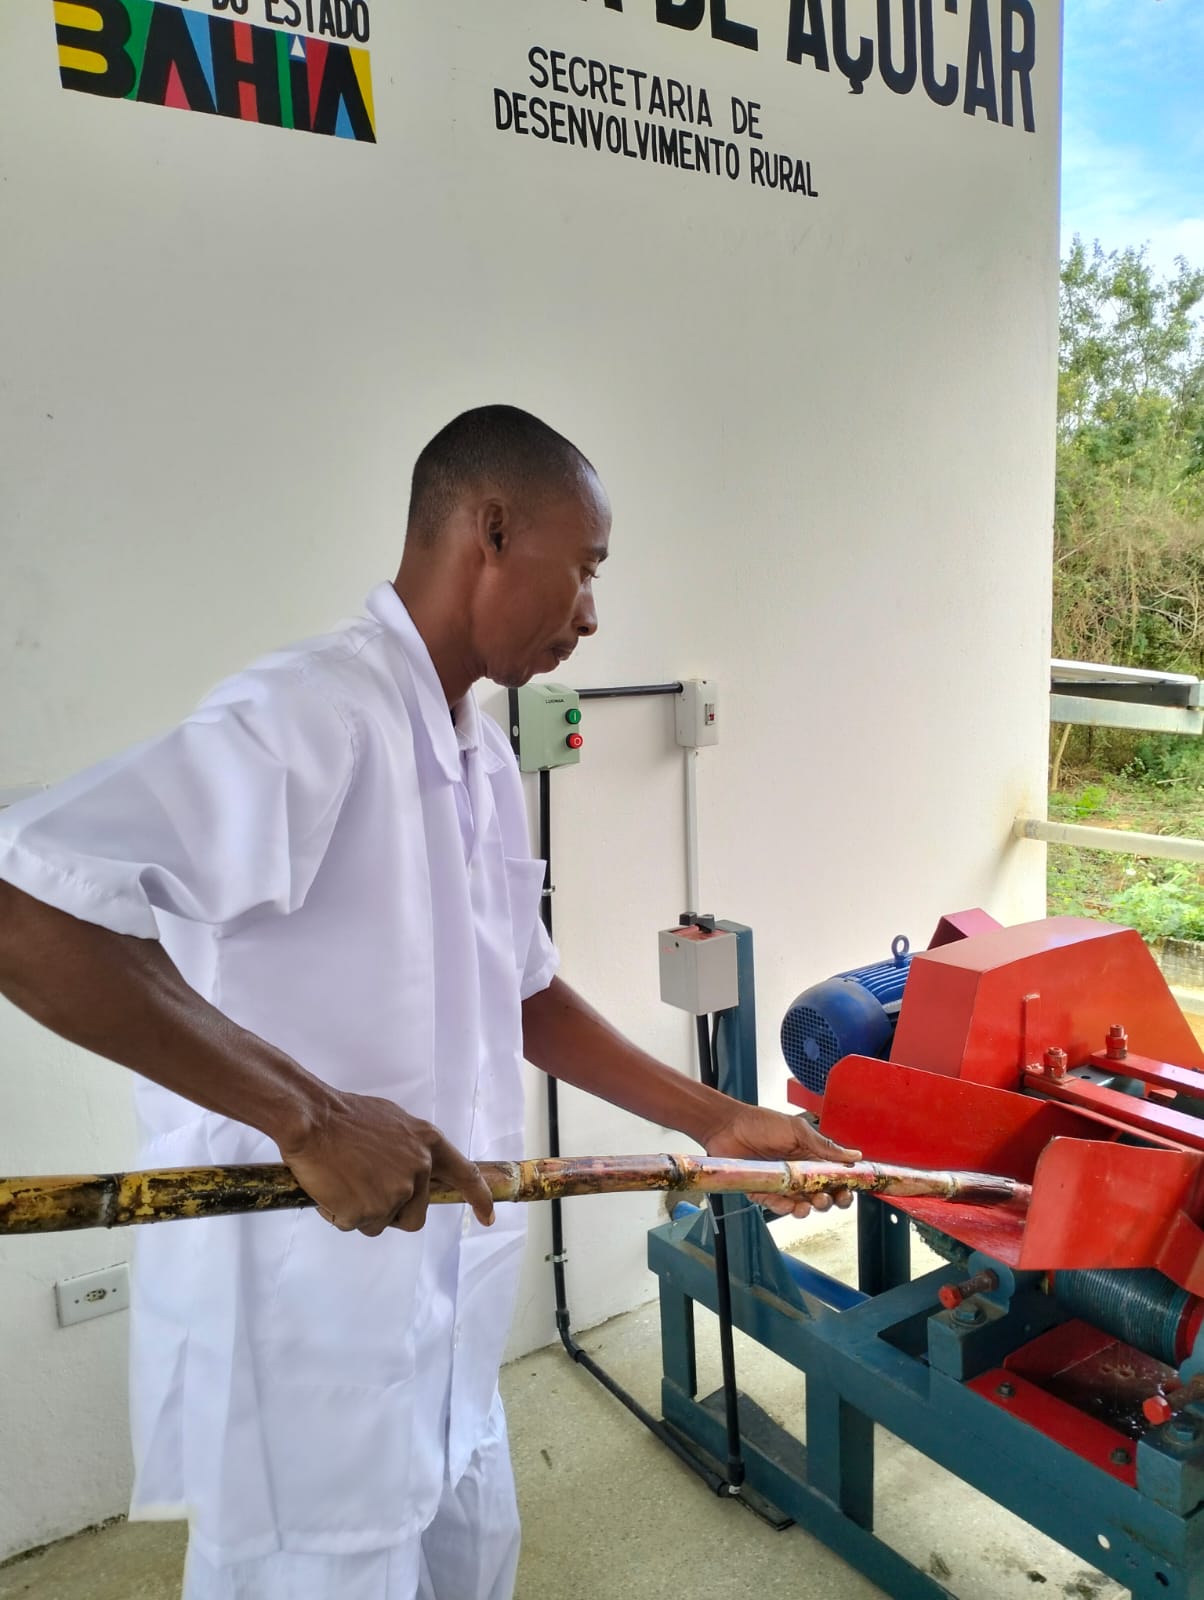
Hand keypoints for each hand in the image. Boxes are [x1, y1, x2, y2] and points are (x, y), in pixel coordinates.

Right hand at [277, 1091, 494, 1237]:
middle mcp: (419, 1170)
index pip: (464, 1175)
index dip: (478, 1198)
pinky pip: (355, 1225)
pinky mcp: (370, 1212)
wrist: (313, 1120)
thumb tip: (410, 1167)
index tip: (487, 1217)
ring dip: (363, 1212)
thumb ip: (410, 1148)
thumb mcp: (393, 1122)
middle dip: (392, 1212)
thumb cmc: (346, 1116)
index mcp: (428, 1144)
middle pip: (415, 1215)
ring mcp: (396, 1193)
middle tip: (365, 1191)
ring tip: (343, 1183)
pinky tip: (330, 1190)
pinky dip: (341, 1214)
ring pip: (381, 1222)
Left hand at [703, 1104, 860, 1218]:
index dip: (844, 1187)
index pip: (834, 1178)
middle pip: (822, 1196)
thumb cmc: (761, 1123)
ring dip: (810, 1209)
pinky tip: (790, 1205)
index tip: (849, 1190)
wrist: (727, 1126)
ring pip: (802, 1206)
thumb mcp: (797, 1130)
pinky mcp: (763, 1194)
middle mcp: (799, 1175)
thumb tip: (855, 1155)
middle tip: (830, 1198)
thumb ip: (824, 1145)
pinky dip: (786, 1209)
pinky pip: (778, 1207)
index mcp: (811, 1158)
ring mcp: (782, 1185)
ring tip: (811, 1204)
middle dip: (830, 1201)